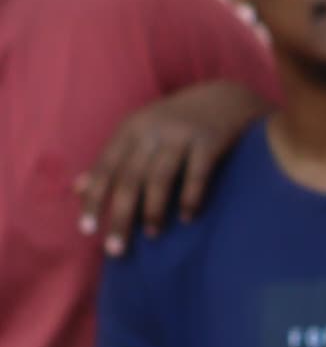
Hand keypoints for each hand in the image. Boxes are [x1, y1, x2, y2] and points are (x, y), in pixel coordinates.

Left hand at [76, 79, 265, 255]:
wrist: (226, 97)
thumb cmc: (177, 121)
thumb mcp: (140, 133)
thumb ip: (112, 160)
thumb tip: (79, 187)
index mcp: (130, 129)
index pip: (106, 168)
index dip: (95, 199)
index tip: (87, 230)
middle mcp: (152, 131)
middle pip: (129, 178)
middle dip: (121, 215)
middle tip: (116, 249)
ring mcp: (181, 135)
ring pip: (159, 178)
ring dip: (154, 210)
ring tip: (152, 235)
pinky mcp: (209, 141)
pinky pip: (197, 174)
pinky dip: (190, 197)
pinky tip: (188, 217)